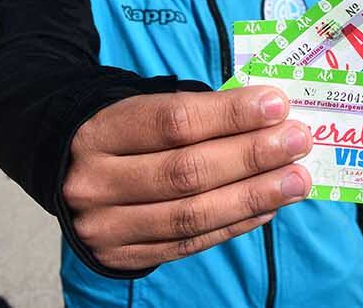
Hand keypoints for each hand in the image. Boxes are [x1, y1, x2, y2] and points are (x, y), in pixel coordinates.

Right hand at [62, 85, 311, 269]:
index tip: (278, 104)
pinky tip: (268, 207)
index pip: (174, 121)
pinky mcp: (123, 256)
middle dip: (252, 156)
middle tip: (298, 141)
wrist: (63, 170)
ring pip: (192, 215)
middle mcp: (95, 181)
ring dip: (254, 196)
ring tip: (297, 180)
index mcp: (99, 130)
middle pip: (187, 172)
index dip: (230, 114)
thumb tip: (268, 115)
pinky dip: (234, 225)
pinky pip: (189, 243)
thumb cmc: (123, 130)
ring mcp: (106, 226)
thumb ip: (197, 112)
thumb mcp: (142, 106)